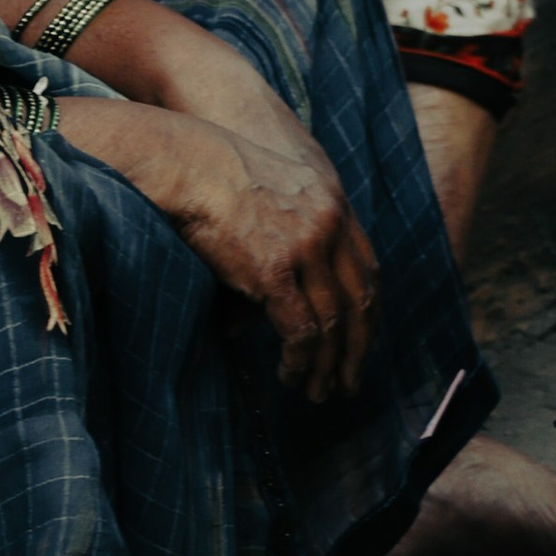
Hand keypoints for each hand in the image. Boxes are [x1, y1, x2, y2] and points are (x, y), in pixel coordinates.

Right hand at [57, 96, 379, 400]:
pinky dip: (299, 361)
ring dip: (327, 367)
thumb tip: (267, 307)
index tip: (362, 343)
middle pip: (359, 302)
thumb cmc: (216, 181)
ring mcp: (304, 247)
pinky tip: (289, 375)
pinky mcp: (275, 270)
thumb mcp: (270, 201)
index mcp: (333, 204)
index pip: (368, 271)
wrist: (186, 163)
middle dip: (358, 350)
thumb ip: (286, 248)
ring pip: (332, 325)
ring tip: (317, 392)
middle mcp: (328, 225)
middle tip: (348, 383)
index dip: (368, 314)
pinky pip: (300, 331)